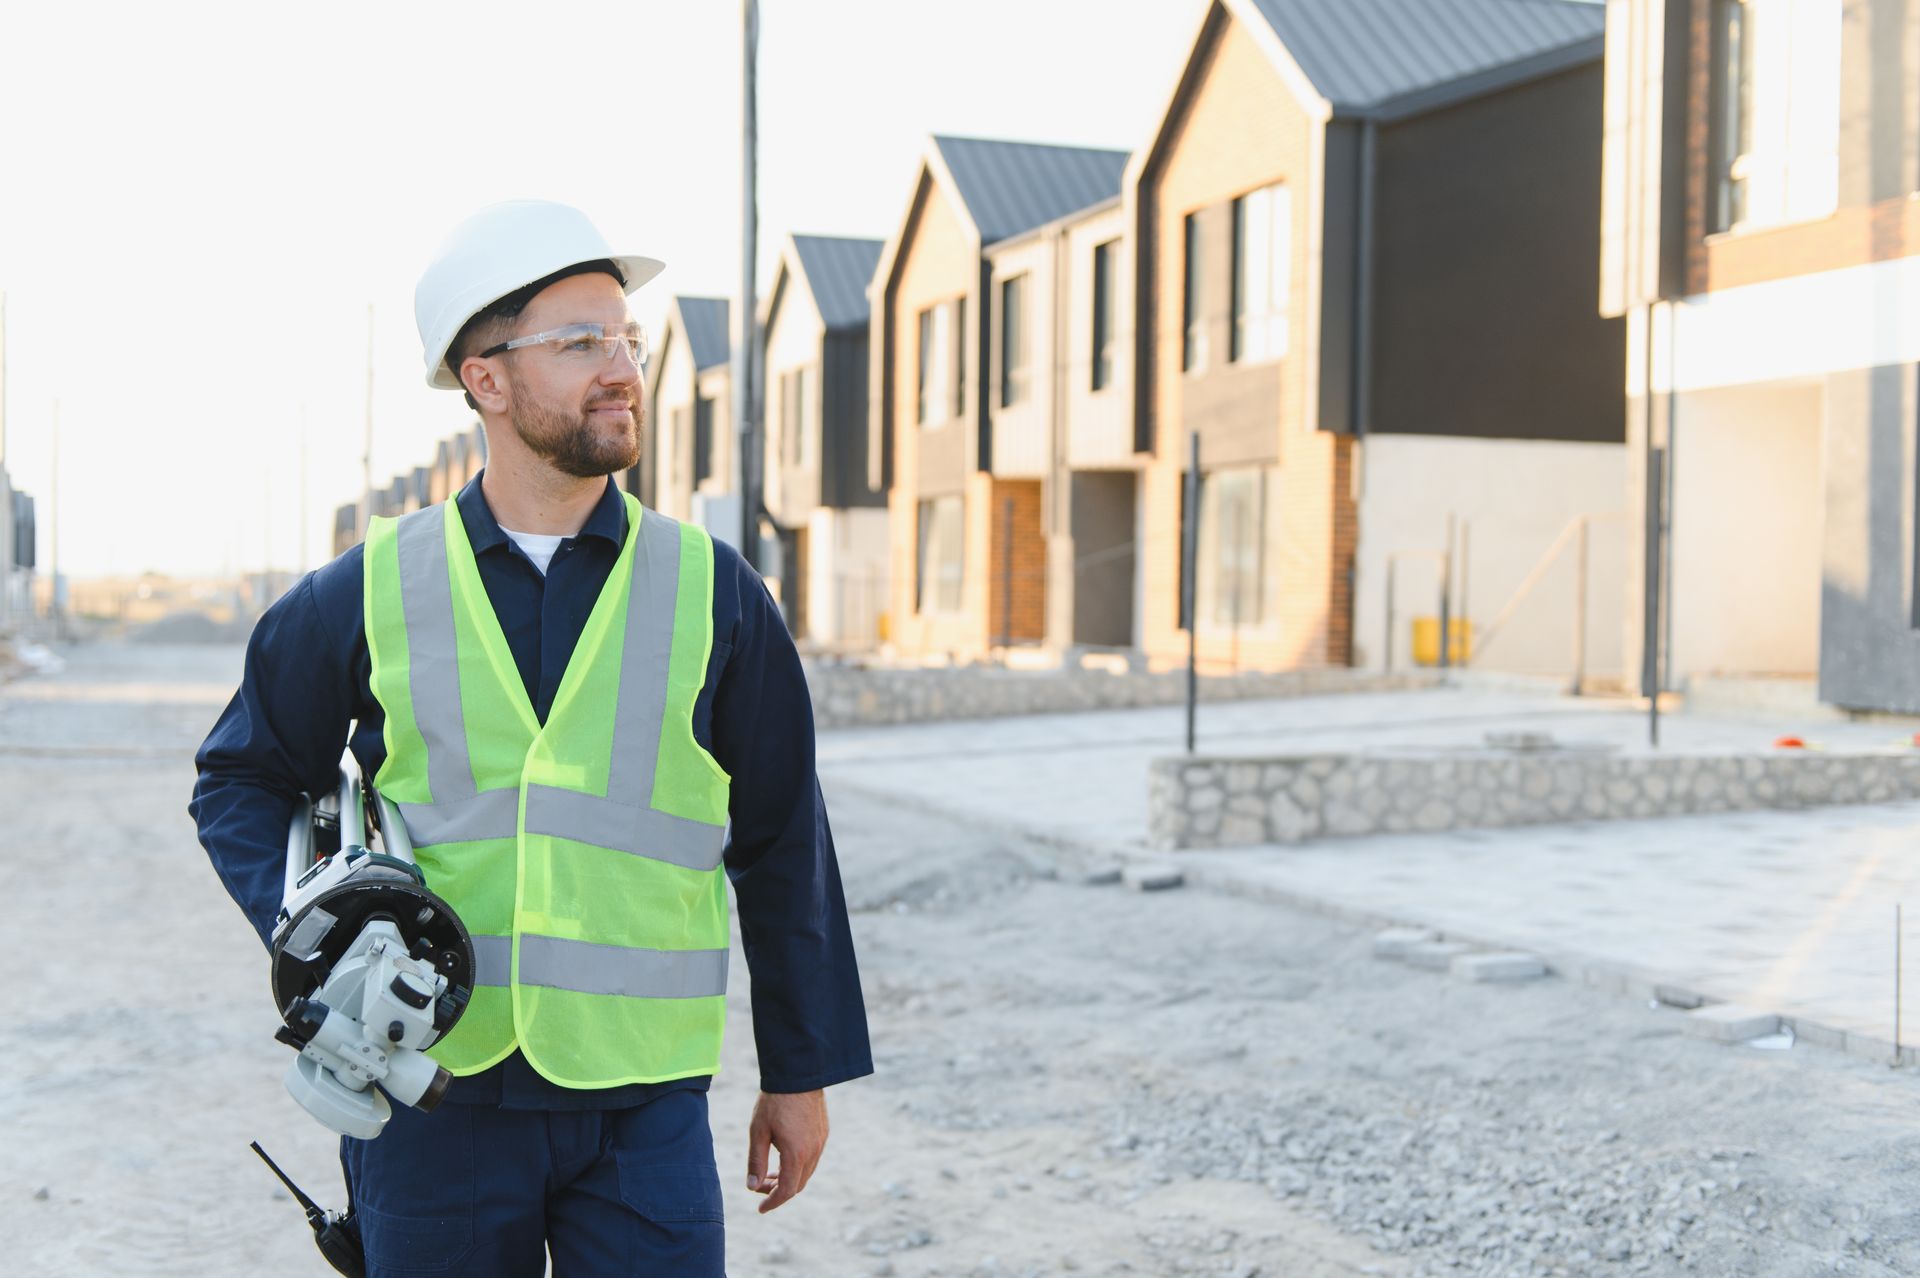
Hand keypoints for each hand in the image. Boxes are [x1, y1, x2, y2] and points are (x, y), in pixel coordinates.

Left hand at [745, 1089, 828, 1213]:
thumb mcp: (758, 1132)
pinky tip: (783, 1157)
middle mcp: (813, 1151)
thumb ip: (756, 1161)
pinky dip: (797, 1166)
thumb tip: (752, 1187)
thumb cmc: (774, 1102)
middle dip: (778, 1191)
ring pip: (806, 1172)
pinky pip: (812, 1158)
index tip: (760, 1208)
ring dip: (788, 1178)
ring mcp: (820, 1142)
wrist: (797, 1074)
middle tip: (759, 1187)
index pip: (787, 1191)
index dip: (773, 1202)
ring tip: (769, 1173)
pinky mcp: (823, 1132)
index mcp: (796, 1154)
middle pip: (798, 1184)